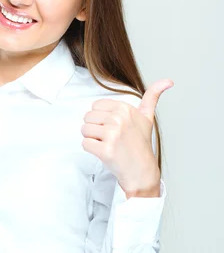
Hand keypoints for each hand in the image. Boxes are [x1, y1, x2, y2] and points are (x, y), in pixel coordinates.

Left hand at [81, 79, 173, 196]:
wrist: (142, 171)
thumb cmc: (141, 144)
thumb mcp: (147, 117)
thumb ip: (152, 97)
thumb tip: (168, 80)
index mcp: (125, 109)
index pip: (95, 106)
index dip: (101, 118)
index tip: (115, 127)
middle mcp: (119, 120)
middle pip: (87, 117)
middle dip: (96, 128)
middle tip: (111, 138)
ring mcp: (112, 135)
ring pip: (84, 130)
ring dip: (92, 139)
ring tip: (108, 145)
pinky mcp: (105, 150)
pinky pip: (84, 143)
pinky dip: (91, 149)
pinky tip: (105, 152)